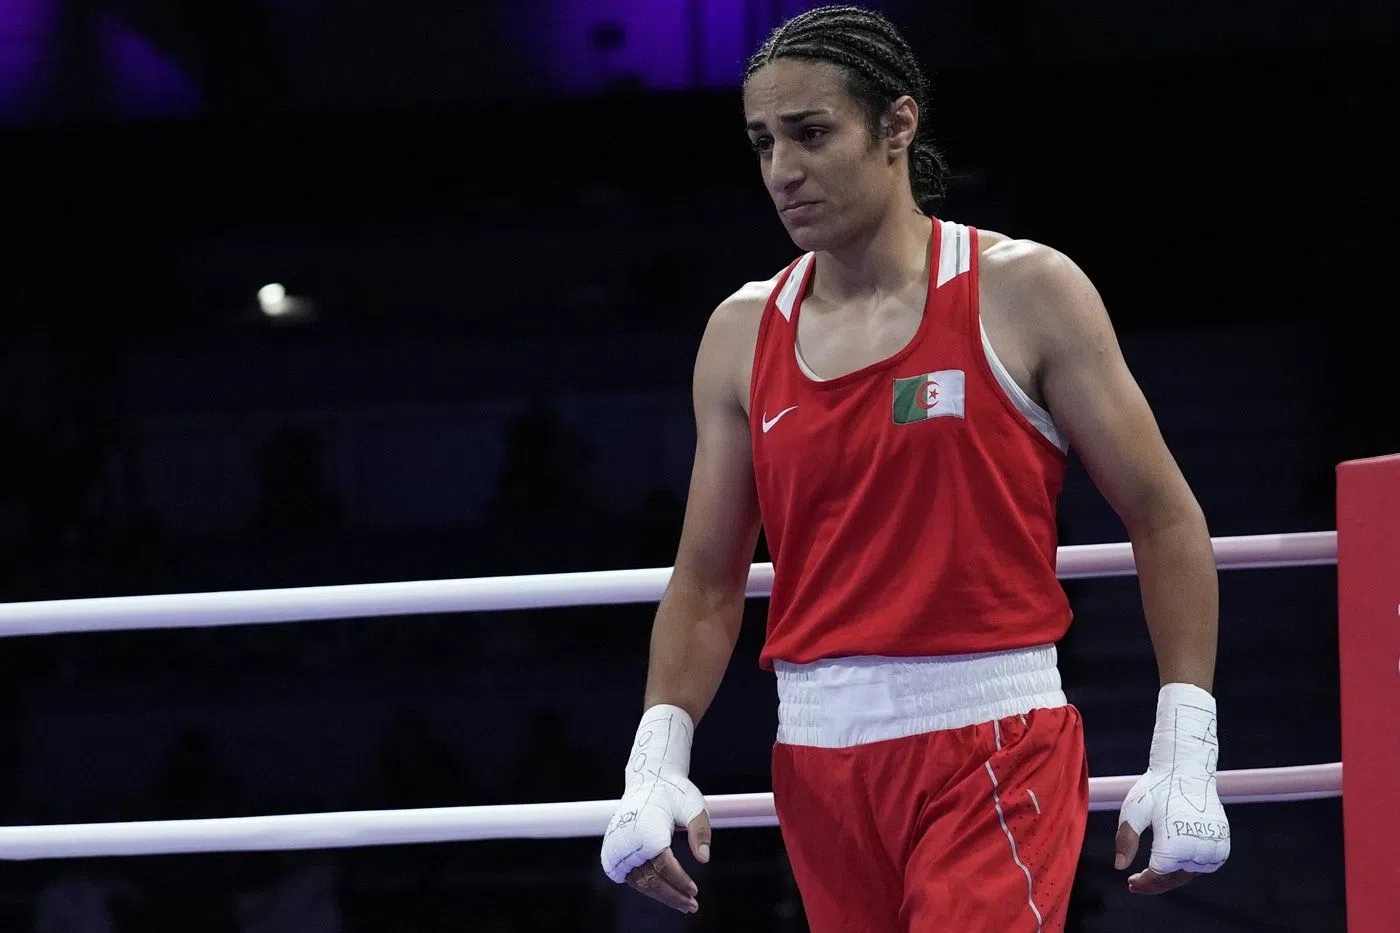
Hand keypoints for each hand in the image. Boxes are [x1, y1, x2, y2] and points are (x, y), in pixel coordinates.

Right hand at [601, 706, 710, 911]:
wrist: (648, 780)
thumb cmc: (674, 793)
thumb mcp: (693, 806)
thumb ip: (700, 831)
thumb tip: (704, 858)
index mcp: (646, 830)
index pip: (664, 867)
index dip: (680, 881)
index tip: (695, 891)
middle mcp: (628, 840)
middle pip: (650, 880)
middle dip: (672, 895)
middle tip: (691, 905)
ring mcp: (617, 847)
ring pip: (639, 881)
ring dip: (660, 895)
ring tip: (682, 902)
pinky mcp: (613, 850)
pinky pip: (630, 876)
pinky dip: (646, 886)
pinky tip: (663, 891)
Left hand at [1114, 684, 1230, 894]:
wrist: (1187, 770)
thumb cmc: (1156, 789)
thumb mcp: (1133, 811)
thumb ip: (1126, 839)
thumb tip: (1119, 866)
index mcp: (1175, 843)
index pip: (1158, 875)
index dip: (1144, 882)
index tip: (1130, 883)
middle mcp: (1199, 849)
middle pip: (1174, 878)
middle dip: (1155, 883)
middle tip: (1134, 883)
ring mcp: (1214, 847)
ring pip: (1190, 873)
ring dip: (1172, 875)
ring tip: (1151, 872)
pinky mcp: (1222, 843)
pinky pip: (1203, 864)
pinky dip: (1187, 866)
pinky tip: (1172, 862)